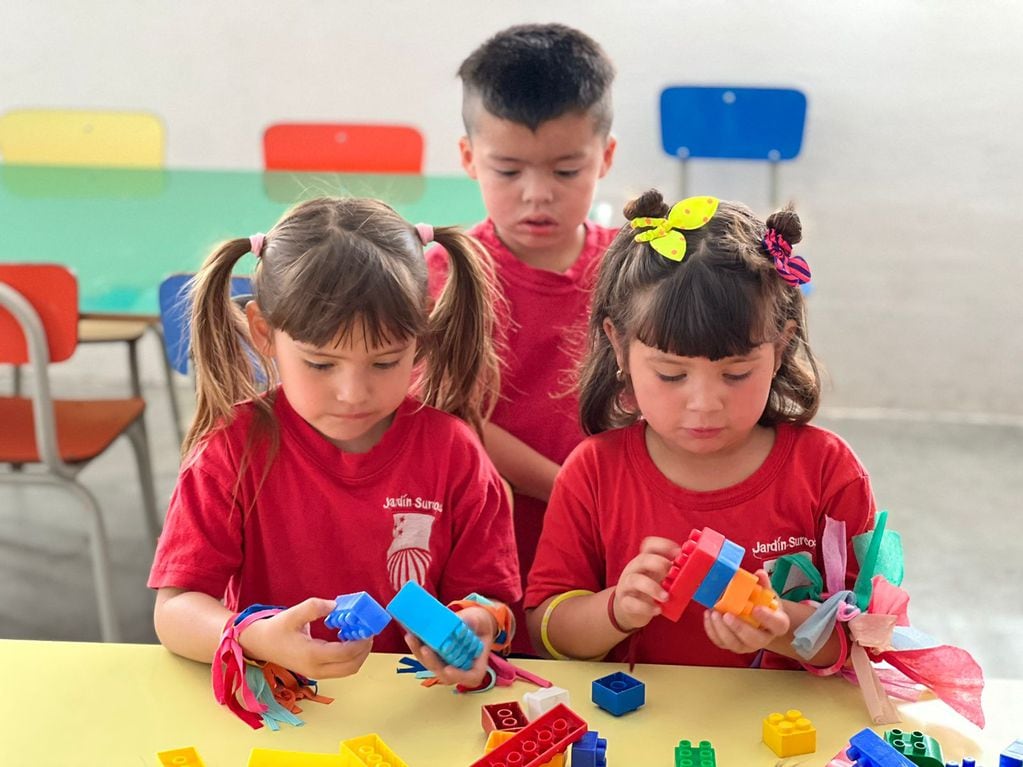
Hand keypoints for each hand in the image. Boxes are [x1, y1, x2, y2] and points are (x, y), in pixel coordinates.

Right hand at [239, 597, 372, 679]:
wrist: (260, 645)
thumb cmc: (276, 629)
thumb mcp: (293, 613)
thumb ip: (315, 607)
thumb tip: (336, 605)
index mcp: (312, 655)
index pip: (346, 653)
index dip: (361, 641)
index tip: (368, 627)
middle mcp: (317, 669)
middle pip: (352, 666)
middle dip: (365, 649)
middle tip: (369, 631)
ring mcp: (317, 673)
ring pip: (348, 669)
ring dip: (359, 654)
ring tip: (360, 633)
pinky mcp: (317, 672)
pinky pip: (341, 668)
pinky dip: (350, 656)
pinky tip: (348, 638)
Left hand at [404, 605, 495, 687]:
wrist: (472, 622)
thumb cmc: (479, 624)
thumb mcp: (480, 621)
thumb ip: (473, 622)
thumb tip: (465, 622)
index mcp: (476, 664)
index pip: (471, 677)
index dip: (459, 676)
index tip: (449, 669)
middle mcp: (460, 668)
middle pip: (445, 674)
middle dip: (433, 662)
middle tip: (425, 649)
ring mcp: (446, 663)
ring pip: (432, 665)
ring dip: (420, 653)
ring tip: (412, 638)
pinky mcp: (436, 655)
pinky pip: (426, 655)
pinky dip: (417, 645)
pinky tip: (411, 634)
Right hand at [613, 536, 681, 631]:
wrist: (628, 610)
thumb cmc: (649, 591)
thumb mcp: (658, 578)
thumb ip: (672, 573)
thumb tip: (698, 571)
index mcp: (644, 561)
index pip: (649, 545)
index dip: (663, 546)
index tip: (678, 553)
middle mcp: (634, 570)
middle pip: (642, 559)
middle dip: (658, 564)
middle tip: (672, 573)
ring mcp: (626, 585)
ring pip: (635, 580)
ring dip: (652, 587)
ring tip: (666, 597)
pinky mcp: (625, 602)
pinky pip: (632, 603)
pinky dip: (646, 607)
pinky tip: (658, 610)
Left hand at [703, 570, 790, 653]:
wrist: (757, 618)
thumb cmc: (763, 604)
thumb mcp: (766, 593)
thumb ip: (764, 584)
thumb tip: (760, 573)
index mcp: (777, 624)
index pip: (777, 625)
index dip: (767, 618)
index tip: (755, 608)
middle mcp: (763, 639)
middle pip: (753, 639)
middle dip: (738, 628)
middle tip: (727, 615)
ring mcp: (746, 645)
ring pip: (735, 644)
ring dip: (722, 630)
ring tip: (714, 613)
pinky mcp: (732, 645)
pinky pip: (721, 642)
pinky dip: (712, 631)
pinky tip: (708, 616)